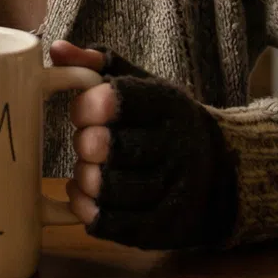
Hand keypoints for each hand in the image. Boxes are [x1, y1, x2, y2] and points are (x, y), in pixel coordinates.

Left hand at [49, 41, 237, 249]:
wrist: (221, 171)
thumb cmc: (162, 122)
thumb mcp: (141, 84)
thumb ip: (97, 64)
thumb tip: (56, 50)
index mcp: (168, 105)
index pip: (118, 100)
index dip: (87, 106)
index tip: (81, 112)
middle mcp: (176, 147)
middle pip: (110, 147)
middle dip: (85, 144)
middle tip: (85, 142)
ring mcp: (174, 191)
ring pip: (110, 188)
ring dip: (84, 179)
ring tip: (84, 170)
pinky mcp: (165, 228)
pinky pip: (113, 224)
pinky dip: (87, 210)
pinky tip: (83, 196)